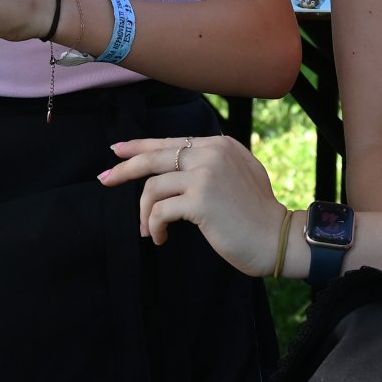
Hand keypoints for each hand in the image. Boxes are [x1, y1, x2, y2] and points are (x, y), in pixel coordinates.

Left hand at [99, 135, 285, 275]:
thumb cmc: (256, 214)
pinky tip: (160, 238)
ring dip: (143, 212)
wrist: (277, 239)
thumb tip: (175, 164)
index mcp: (219, 144)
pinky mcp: (200, 199)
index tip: (117, 152)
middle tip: (104, 179)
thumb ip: (212, 162)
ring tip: (149, 230)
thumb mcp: (239, 173)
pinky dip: (153, 226)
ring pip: (153, 186)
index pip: (170, 142)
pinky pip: (160, 210)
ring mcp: (205, 174)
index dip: (140, 146)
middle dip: (124, 169)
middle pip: (154, 157)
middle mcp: (211, 153)